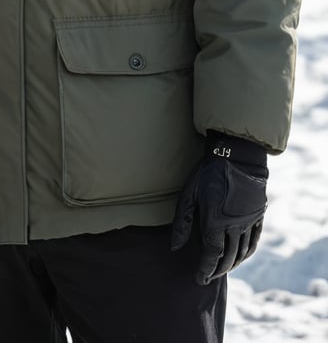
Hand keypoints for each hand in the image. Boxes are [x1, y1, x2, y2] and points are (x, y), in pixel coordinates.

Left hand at [170, 153, 267, 283]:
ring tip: (222, 268)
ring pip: (242, 251)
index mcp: (215, 222)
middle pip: (227, 257)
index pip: (211, 255)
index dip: (205, 270)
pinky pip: (254, 241)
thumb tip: (174, 247)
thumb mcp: (189, 194)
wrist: (236, 154)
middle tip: (209, 276)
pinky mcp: (258, 215)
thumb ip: (182, 223)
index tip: (199, 279)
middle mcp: (234, 226)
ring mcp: (248, 221)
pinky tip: (242, 256)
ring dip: (232, 263)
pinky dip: (247, 253)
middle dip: (217, 269)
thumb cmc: (207, 173)